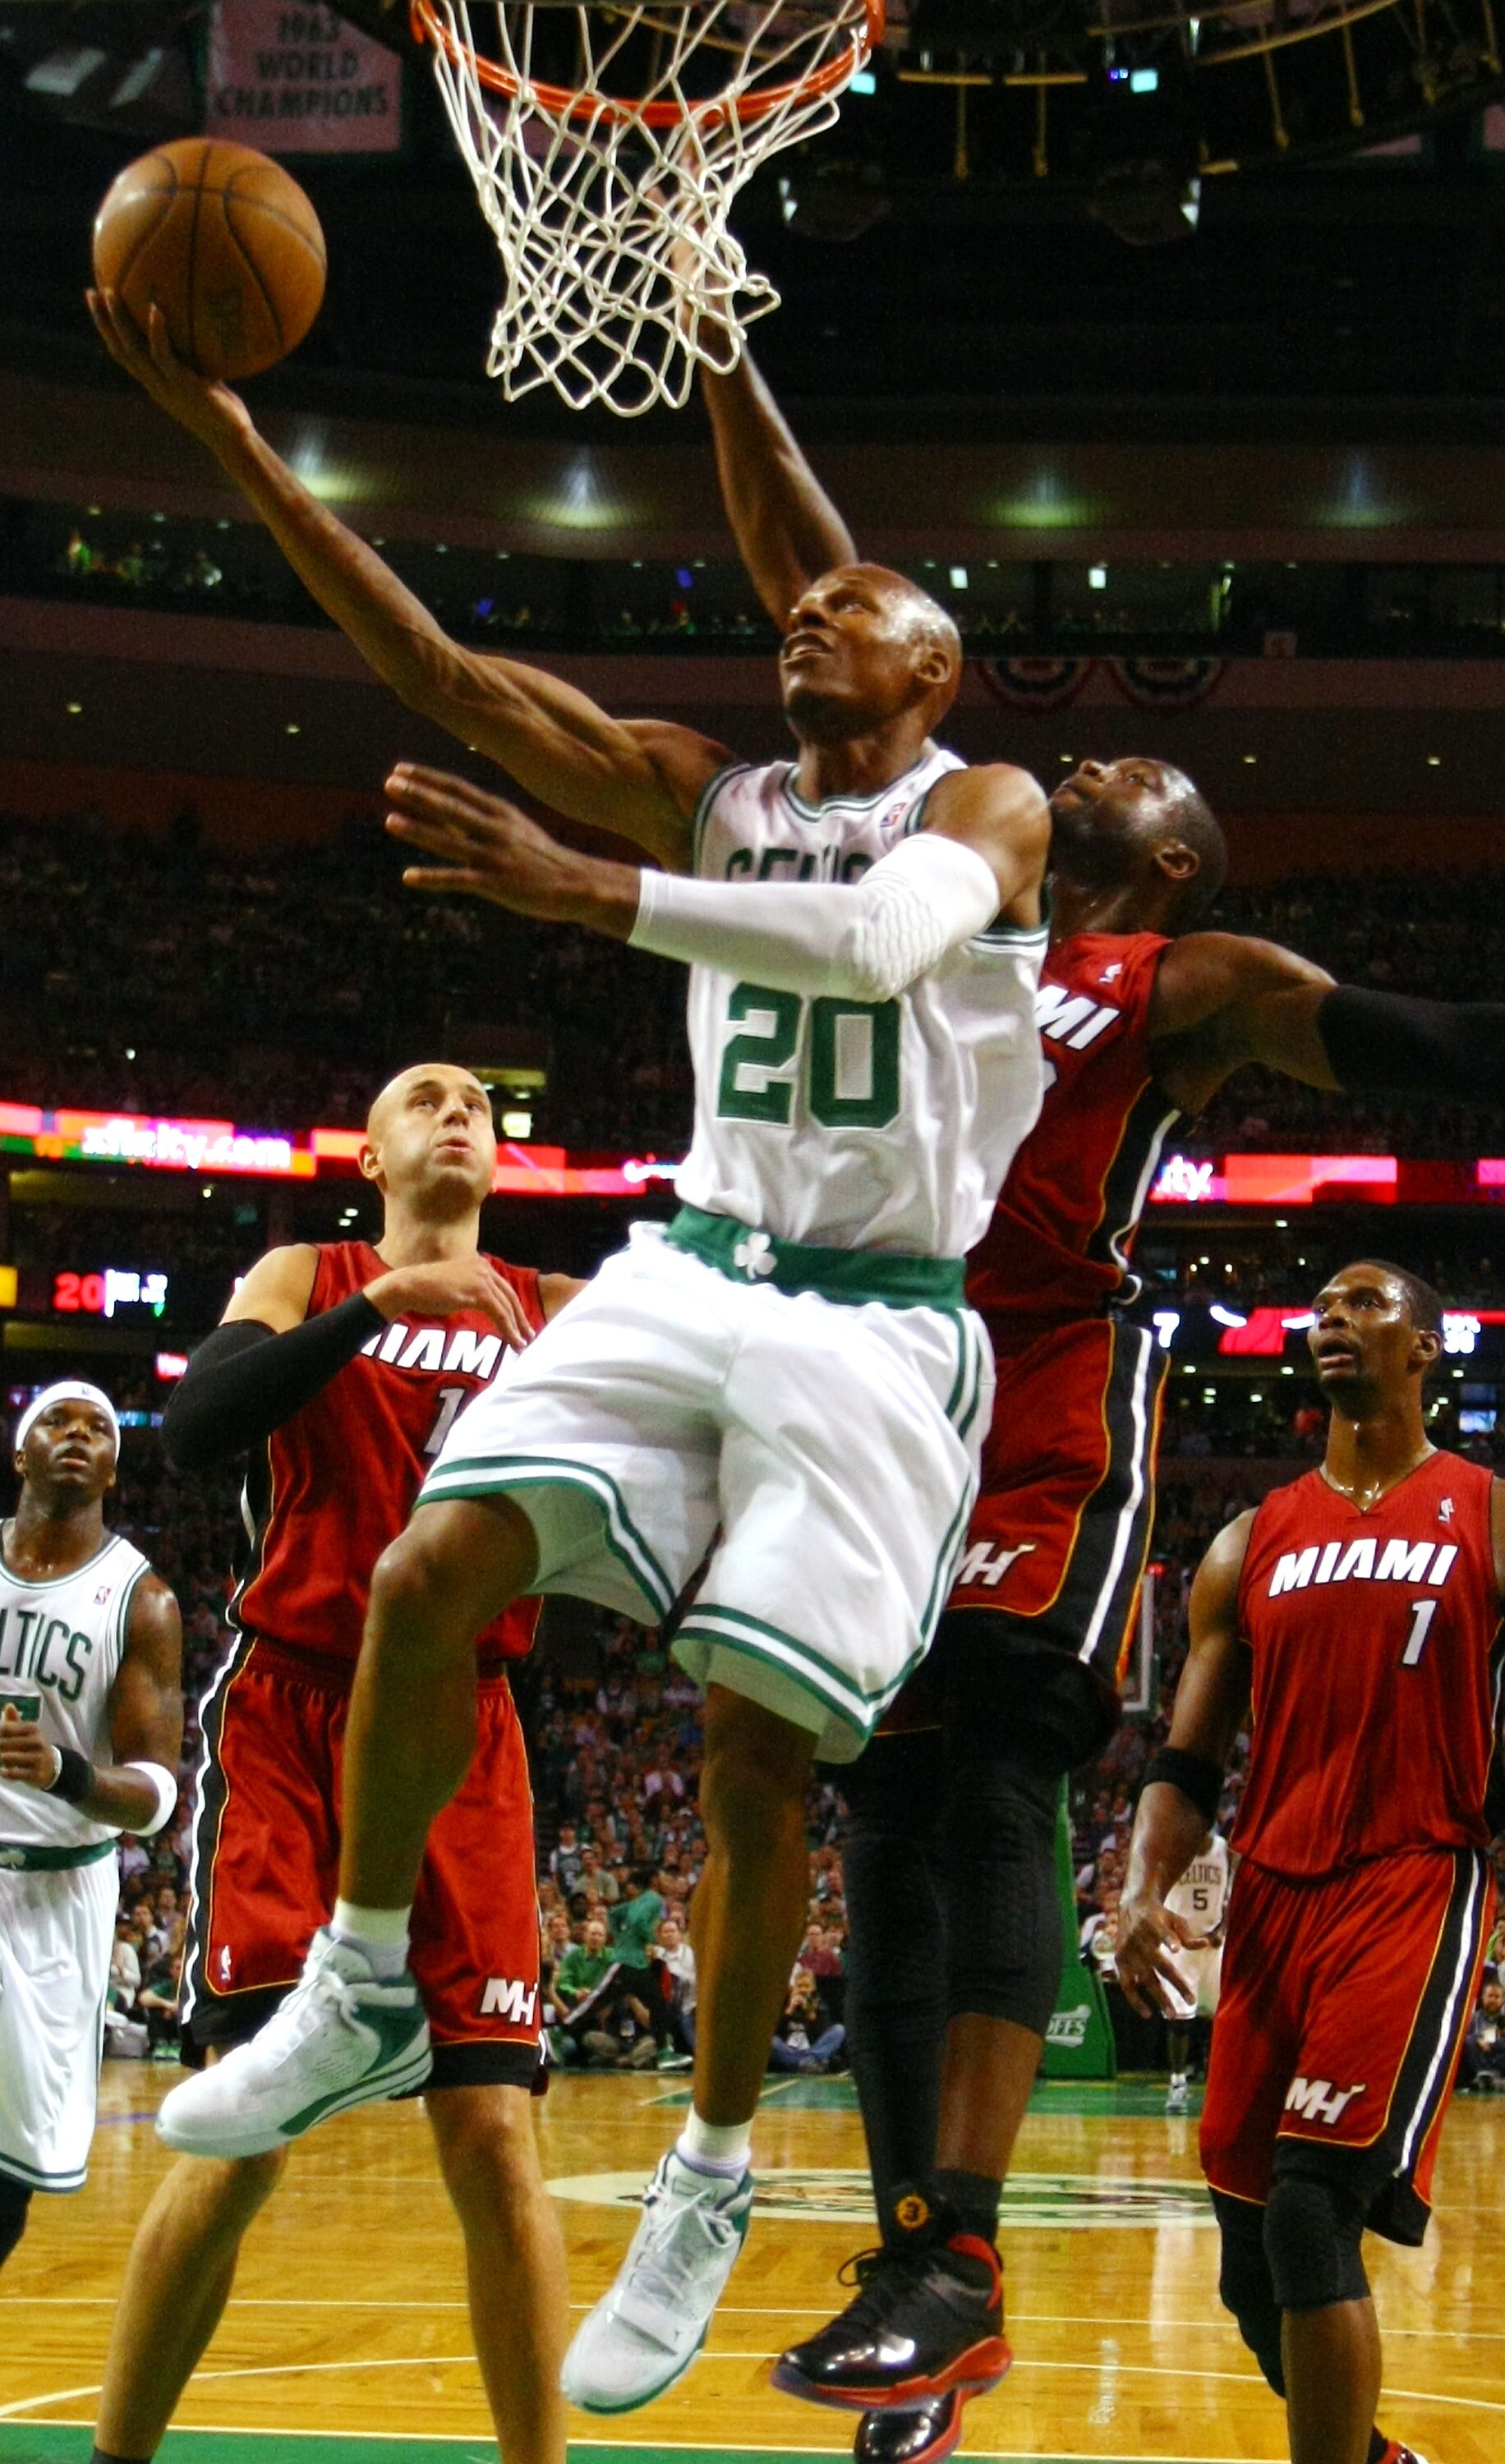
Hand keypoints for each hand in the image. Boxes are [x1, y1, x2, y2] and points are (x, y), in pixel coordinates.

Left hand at [0, 1706, 60, 1791]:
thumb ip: (14, 1721)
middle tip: (0, 1750)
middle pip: (4, 1743)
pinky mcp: (36, 1774)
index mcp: (33, 1728)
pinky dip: (5, 1773)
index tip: (0, 1738)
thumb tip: (8, 1706)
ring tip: (2, 1760)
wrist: (53, 1766)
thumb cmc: (33, 1746)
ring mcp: (38, 1758)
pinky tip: (4, 1771)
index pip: (5, 1728)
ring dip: (0, 1760)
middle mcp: (38, 1741)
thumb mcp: (26, 1732)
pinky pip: (14, 1773)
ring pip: (7, 1758)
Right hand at [86, 289, 254, 455]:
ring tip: (111, 293)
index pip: (123, 354)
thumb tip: (203, 328)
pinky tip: (155, 308)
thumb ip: (197, 359)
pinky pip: (164, 355)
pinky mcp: (182, 384)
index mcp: (155, 382)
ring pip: (133, 350)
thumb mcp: (206, 379)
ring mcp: (165, 385)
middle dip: (103, 321)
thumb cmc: (225, 411)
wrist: (234, 439)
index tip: (99, 305)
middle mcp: (154, 384)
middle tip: (92, 292)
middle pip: (119, 349)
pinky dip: (157, 332)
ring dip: (119, 321)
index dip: (108, 331)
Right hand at [365, 1254, 536, 1350]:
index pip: (502, 1288)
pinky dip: (508, 1329)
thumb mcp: (454, 1286)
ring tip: (521, 1344)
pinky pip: (499, 1313)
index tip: (520, 1323)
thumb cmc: (426, 1290)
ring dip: (516, 1328)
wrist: (409, 1286)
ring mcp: (481, 1278)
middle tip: (528, 1335)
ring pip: (506, 1307)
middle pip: (509, 1296)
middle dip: (520, 1318)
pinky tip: (512, 1341)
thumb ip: (470, 1291)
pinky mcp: (477, 1292)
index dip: (513, 1307)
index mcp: (479, 1264)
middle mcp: (484, 1268)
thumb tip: (483, 1306)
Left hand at [385, 766, 638, 934]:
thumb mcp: (513, 828)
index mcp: (499, 812)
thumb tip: (443, 810)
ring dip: (419, 830)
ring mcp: (495, 855)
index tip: (400, 770)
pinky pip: (458, 879)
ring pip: (450, 841)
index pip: (457, 788)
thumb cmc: (541, 856)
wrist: (578, 883)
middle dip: (418, 795)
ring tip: (390, 821)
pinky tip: (408, 877)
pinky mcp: (497, 883)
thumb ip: (478, 819)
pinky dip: (432, 878)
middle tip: (389, 784)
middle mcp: (496, 828)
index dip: (427, 778)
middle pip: (451, 807)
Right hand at [1113, 1888, 1197, 2018]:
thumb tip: (1204, 1944)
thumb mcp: (1173, 1919)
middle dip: (1175, 1982)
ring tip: (1172, 2014)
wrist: (1131, 1906)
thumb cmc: (1159, 1916)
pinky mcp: (1120, 1960)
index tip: (1177, 1949)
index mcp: (1153, 1923)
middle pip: (1159, 1963)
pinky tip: (1148, 2014)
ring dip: (1158, 1997)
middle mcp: (1139, 1939)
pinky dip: (1135, 2000)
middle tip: (1192, 2001)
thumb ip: (1186, 1934)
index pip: (1161, 1932)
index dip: (1168, 1939)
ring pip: (1144, 1978)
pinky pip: (1127, 1984)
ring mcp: (1128, 1951)